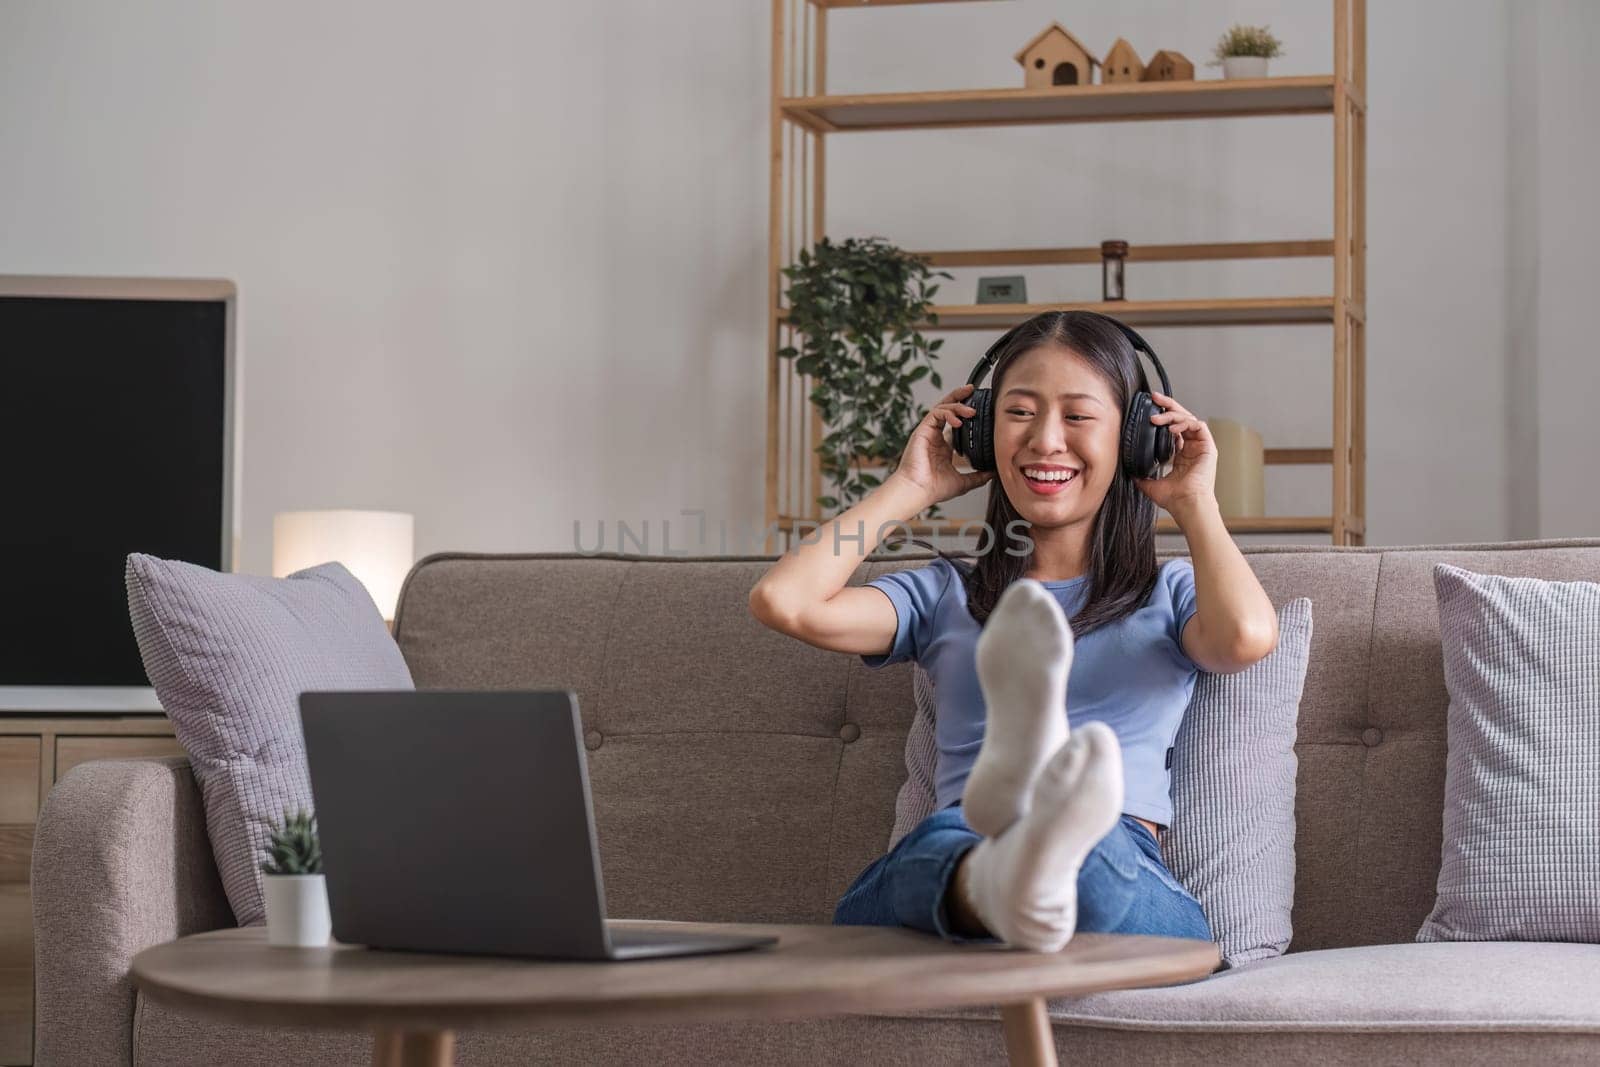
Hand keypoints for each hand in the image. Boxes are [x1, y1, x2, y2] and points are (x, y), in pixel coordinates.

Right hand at [888, 383, 996, 507]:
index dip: (965, 413)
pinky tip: (958, 420)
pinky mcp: (922, 430)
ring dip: (957, 405)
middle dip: (959, 397)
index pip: (954, 422)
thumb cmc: (933, 489)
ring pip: (942, 408)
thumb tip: (993, 473)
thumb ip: (978, 476)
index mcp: (942, 447)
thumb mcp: (963, 482)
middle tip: (972, 390)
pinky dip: (948, 413)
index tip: (979, 409)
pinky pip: (935, 414)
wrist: (918, 491)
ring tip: (971, 410)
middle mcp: (934, 436)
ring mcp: (928, 432)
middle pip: (946, 409)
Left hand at [1132, 392, 1216, 516]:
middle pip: (1182, 418)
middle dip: (1168, 405)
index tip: (1149, 410)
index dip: (1163, 417)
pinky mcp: (1208, 446)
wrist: (1187, 505)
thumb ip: (1141, 477)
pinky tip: (1171, 428)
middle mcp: (1193, 448)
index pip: (1174, 428)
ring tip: (1157, 418)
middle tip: (1155, 397)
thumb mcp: (1150, 485)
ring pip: (1189, 418)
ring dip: (1172, 414)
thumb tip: (1129, 473)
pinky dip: (1184, 423)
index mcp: (1182, 455)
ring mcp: (1201, 446)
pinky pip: (1197, 425)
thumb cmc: (1174, 499)